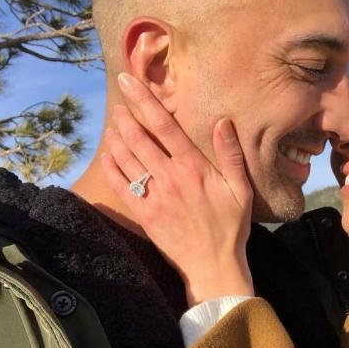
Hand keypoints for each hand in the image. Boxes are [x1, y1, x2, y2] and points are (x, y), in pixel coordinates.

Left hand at [100, 73, 253, 306]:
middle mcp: (170, 178)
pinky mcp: (144, 214)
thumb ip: (231, 155)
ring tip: (113, 124)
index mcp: (194, 168)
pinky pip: (121, 186)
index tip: (130, 81)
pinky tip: (107, 155)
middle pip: (139, 138)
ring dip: (116, 138)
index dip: (145, 101)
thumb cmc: (231, 228)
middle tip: (119, 100)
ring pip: (126, 159)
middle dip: (126, 115)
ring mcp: (154, 197)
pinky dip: (111, 168)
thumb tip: (222, 122)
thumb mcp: (240, 190)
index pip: (165, 126)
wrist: (213, 266)